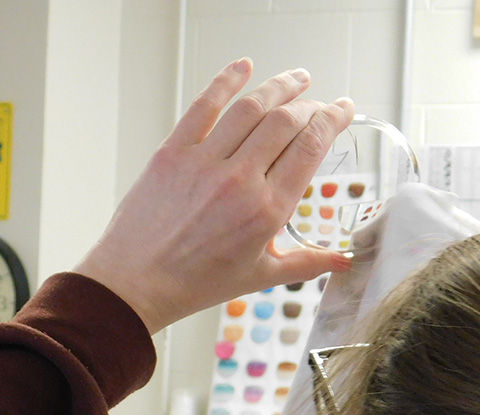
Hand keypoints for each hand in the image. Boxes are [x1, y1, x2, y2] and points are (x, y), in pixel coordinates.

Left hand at [74, 59, 354, 333]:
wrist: (136, 283)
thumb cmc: (195, 283)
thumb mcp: (259, 277)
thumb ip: (306, 263)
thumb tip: (342, 261)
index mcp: (266, 211)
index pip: (310, 148)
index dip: (332, 121)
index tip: (343, 110)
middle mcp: (239, 181)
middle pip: (286, 122)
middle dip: (310, 105)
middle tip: (320, 103)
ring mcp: (204, 162)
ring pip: (251, 107)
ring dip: (279, 86)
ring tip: (297, 79)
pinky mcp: (173, 152)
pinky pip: (204, 106)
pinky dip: (227, 81)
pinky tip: (244, 66)